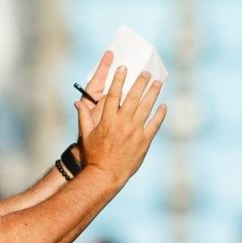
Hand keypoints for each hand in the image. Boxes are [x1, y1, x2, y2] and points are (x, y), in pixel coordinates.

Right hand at [76, 65, 166, 188]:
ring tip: (158, 83)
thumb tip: (78, 103)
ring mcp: (135, 132)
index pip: (114, 95)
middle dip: (140, 83)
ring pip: (146, 108)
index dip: (119, 80)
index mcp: (108, 120)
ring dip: (153, 93)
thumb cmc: (93, 155)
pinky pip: (154, 124)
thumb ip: (84, 117)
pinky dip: (159, 114)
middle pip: (133, 98)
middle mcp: (122, 123)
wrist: (105, 174)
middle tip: (146, 73)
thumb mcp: (86, 136)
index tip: (123, 69)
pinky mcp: (144, 141)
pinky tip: (163, 105)